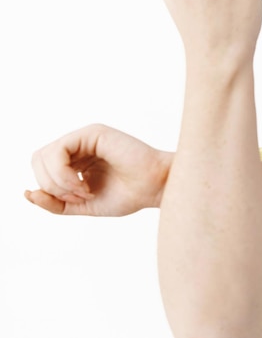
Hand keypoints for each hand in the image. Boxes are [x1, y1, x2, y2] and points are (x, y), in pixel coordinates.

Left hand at [25, 124, 170, 215]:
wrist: (156, 188)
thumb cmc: (130, 195)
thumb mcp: (83, 205)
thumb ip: (56, 203)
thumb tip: (28, 194)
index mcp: (77, 160)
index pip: (42, 170)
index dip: (50, 190)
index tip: (78, 201)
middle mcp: (79, 146)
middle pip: (37, 161)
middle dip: (52, 186)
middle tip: (80, 197)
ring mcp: (85, 137)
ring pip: (44, 156)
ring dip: (58, 182)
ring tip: (84, 192)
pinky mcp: (93, 133)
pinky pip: (58, 151)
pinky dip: (63, 173)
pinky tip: (82, 184)